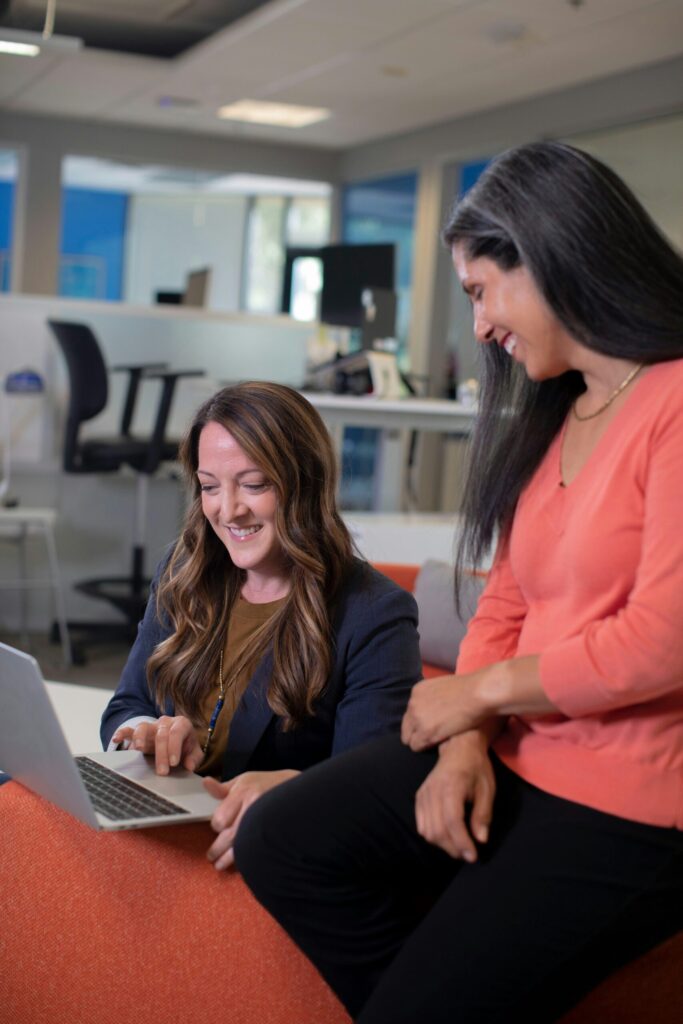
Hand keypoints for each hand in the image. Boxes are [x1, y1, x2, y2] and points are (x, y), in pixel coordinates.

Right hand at [111, 716, 203, 775]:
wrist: (175, 738)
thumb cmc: (185, 746)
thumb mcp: (193, 752)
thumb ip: (194, 758)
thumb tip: (189, 766)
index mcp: (181, 724)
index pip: (177, 733)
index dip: (174, 747)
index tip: (174, 763)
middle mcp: (165, 722)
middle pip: (161, 735)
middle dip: (161, 754)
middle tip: (162, 772)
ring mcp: (151, 725)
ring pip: (143, 727)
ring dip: (140, 738)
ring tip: (139, 749)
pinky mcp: (138, 731)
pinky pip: (129, 729)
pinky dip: (122, 733)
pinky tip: (116, 739)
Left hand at [204, 770, 299, 870]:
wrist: (295, 790)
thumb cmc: (266, 783)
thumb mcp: (244, 780)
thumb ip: (223, 788)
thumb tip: (206, 783)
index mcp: (244, 792)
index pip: (220, 818)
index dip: (216, 825)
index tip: (218, 827)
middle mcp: (254, 807)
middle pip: (229, 836)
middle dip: (217, 848)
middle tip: (211, 855)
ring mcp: (264, 822)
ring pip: (241, 847)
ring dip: (227, 858)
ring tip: (219, 865)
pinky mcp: (272, 834)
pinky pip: (254, 850)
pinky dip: (245, 859)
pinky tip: (240, 863)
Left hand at [401, 673, 484, 750]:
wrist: (477, 694)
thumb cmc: (470, 689)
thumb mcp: (444, 687)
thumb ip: (435, 696)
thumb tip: (438, 703)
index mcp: (417, 691)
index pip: (410, 712)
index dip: (420, 721)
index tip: (431, 725)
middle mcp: (413, 704)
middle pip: (406, 726)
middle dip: (416, 732)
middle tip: (432, 736)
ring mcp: (417, 718)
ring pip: (408, 738)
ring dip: (420, 741)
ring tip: (435, 743)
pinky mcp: (425, 732)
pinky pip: (415, 746)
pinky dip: (424, 748)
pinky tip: (437, 745)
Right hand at [415, 731, 494, 861]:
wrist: (458, 747)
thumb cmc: (476, 767)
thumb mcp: (487, 789)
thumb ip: (483, 814)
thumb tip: (480, 840)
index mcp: (451, 787)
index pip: (452, 821)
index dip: (462, 842)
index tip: (473, 856)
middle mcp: (433, 791)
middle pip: (437, 830)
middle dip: (453, 848)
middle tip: (468, 854)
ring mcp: (423, 794)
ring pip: (427, 830)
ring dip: (442, 845)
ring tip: (458, 847)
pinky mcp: (419, 797)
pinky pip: (421, 824)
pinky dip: (432, 836)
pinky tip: (446, 836)